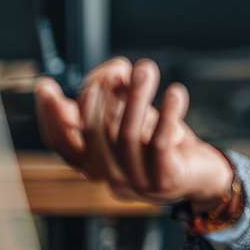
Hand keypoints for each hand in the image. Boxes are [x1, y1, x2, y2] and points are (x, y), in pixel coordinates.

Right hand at [35, 57, 233, 208]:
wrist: (203, 173)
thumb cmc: (164, 142)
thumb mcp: (136, 117)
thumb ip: (118, 98)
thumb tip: (113, 73)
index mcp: (95, 161)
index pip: (61, 142)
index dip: (50, 116)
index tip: (46, 86)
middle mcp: (109, 174)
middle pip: (93, 133)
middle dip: (100, 96)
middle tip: (115, 69)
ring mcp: (136, 180)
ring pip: (127, 134)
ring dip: (136, 97)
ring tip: (146, 68)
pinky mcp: (164, 179)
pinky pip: (160, 144)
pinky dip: (167, 115)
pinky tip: (176, 93)